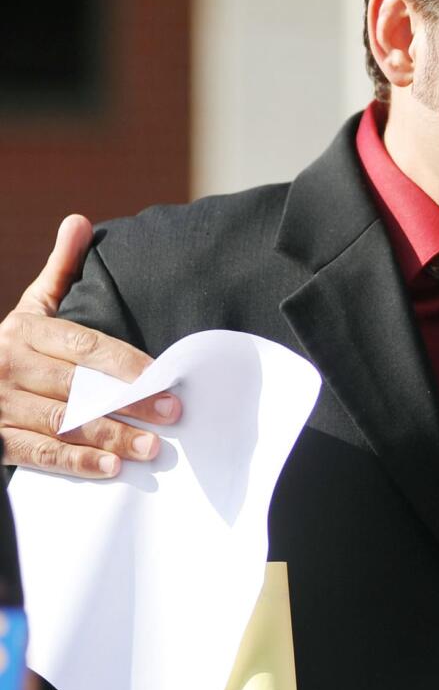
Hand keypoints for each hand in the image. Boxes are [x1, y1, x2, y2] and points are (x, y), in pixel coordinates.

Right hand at [0, 215, 180, 477]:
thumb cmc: (11, 347)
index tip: (166, 378)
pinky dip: (74, 462)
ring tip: (151, 448)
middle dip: (128, 402)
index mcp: (25, 331)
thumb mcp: (29, 308)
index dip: (126, 364)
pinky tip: (110, 468)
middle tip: (172, 415)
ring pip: (61, 422)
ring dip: (109, 436)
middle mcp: (8, 365)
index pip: (85, 347)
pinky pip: (37, 453)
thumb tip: (79, 221)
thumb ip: (59, 271)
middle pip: (79, 386)